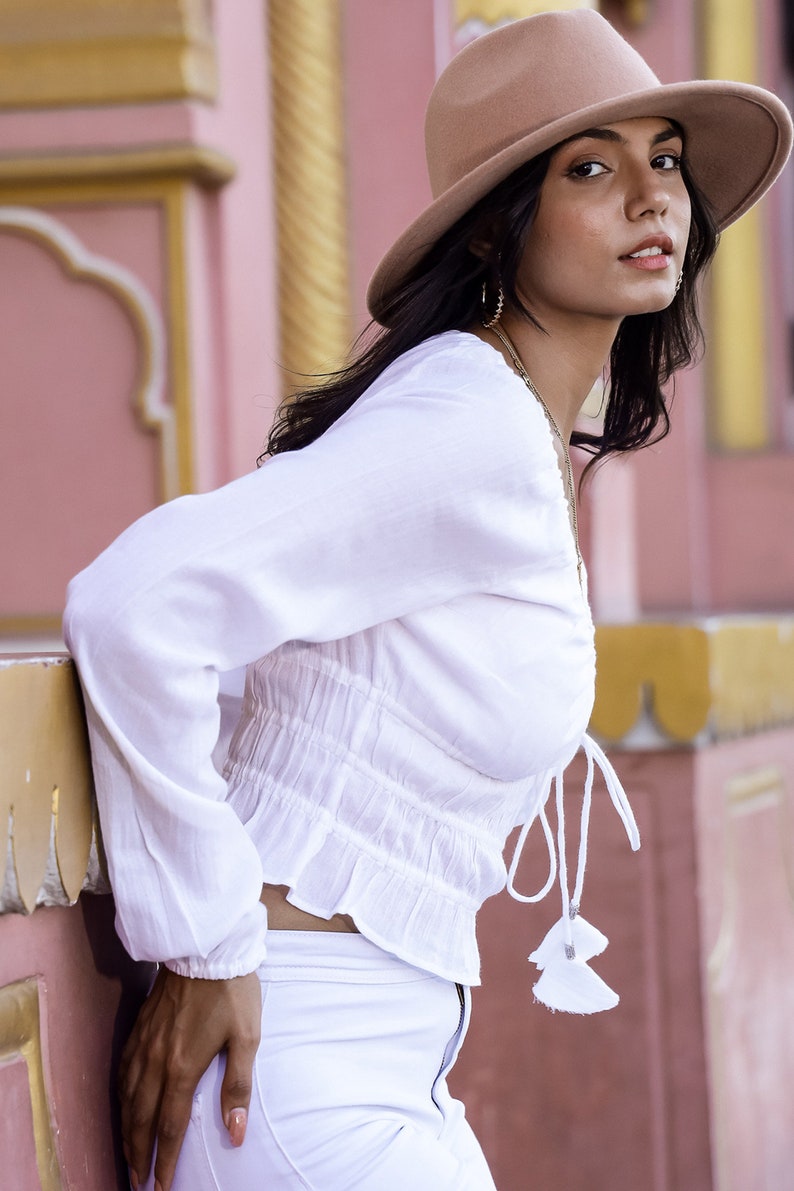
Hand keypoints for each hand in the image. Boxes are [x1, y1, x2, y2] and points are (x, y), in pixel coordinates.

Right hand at [118, 966, 261, 1190]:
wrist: (206, 947)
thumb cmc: (231, 991)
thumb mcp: (247, 1037)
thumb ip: (237, 1088)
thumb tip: (235, 1134)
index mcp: (182, 1067)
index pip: (168, 1127)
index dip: (164, 1161)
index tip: (161, 1187)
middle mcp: (156, 1061)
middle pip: (141, 1119)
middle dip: (138, 1154)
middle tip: (137, 1182)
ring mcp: (144, 1044)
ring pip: (127, 1098)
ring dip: (126, 1130)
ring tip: (128, 1153)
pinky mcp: (139, 1028)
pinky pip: (122, 1071)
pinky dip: (120, 1096)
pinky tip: (123, 1104)